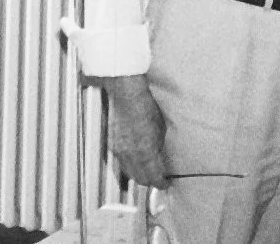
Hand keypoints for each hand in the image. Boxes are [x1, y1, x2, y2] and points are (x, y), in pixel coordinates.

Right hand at [99, 74, 168, 188]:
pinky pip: (121, 163)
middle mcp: (130, 155)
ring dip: (139, 175)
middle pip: (140, 179)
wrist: (127, 96)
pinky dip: (130, 166)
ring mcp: (119, 151)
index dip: (161, 183)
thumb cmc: (148, 108)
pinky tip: (136, 162)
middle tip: (158, 179)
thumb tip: (158, 156)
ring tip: (148, 172)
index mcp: (145, 152)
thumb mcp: (161, 129)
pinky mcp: (112, 145)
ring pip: (129, 172)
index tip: (166, 183)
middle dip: (150, 181)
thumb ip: (158, 147)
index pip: (153, 177)